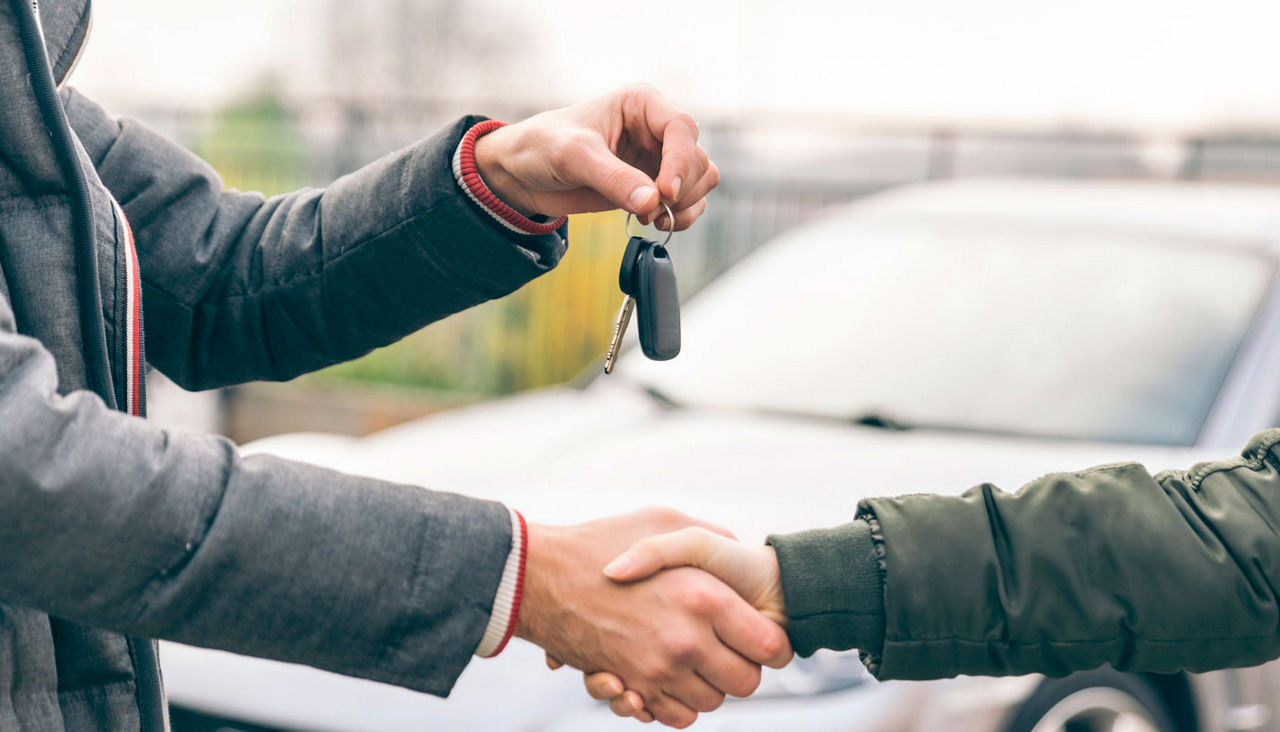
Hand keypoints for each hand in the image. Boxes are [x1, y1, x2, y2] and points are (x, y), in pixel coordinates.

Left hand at [473, 83, 718, 229]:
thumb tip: (653, 203)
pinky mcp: (653, 186)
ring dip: (684, 204)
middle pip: (698, 158)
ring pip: (700, 180)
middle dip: (680, 189)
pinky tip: (652, 223)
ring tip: (649, 218)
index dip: (680, 162)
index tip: (663, 193)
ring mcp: (657, 158)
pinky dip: (680, 216)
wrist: (523, 173)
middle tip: (651, 210)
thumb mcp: (574, 157)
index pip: (682, 128)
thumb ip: (613, 178)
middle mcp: (656, 128)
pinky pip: (688, 201)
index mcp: (641, 104)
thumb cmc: (543, 146)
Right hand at [517, 509, 789, 728]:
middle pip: (746, 683)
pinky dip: (677, 703)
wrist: (540, 576)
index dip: (771, 644)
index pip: (768, 646)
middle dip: (743, 669)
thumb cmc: (602, 542)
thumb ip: (711, 535)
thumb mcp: (664, 521)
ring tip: (694, 658)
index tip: (761, 637)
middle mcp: (685, 640)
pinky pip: (675, 716)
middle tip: (728, 649)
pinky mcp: (631, 688)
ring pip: (712, 703)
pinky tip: (670, 675)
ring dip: (708, 685)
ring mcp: (657, 670)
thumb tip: (742, 552)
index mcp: (704, 597)